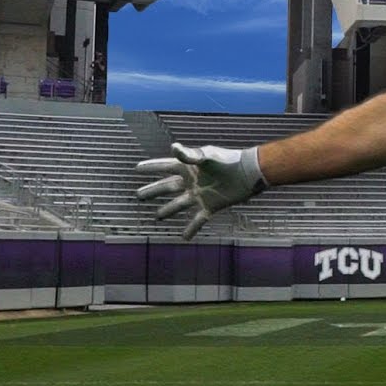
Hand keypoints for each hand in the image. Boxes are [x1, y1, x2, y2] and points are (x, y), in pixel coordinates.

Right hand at [135, 143, 267, 239]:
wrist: (248, 173)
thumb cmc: (228, 160)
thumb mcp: (207, 156)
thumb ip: (190, 154)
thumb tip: (173, 147)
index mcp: (188, 167)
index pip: (164, 166)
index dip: (151, 167)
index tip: (137, 168)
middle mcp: (191, 182)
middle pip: (166, 187)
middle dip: (152, 191)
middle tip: (138, 195)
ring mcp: (200, 195)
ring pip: (179, 204)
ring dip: (168, 210)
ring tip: (157, 216)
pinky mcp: (210, 206)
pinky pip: (197, 220)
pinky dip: (191, 229)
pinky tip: (184, 238)